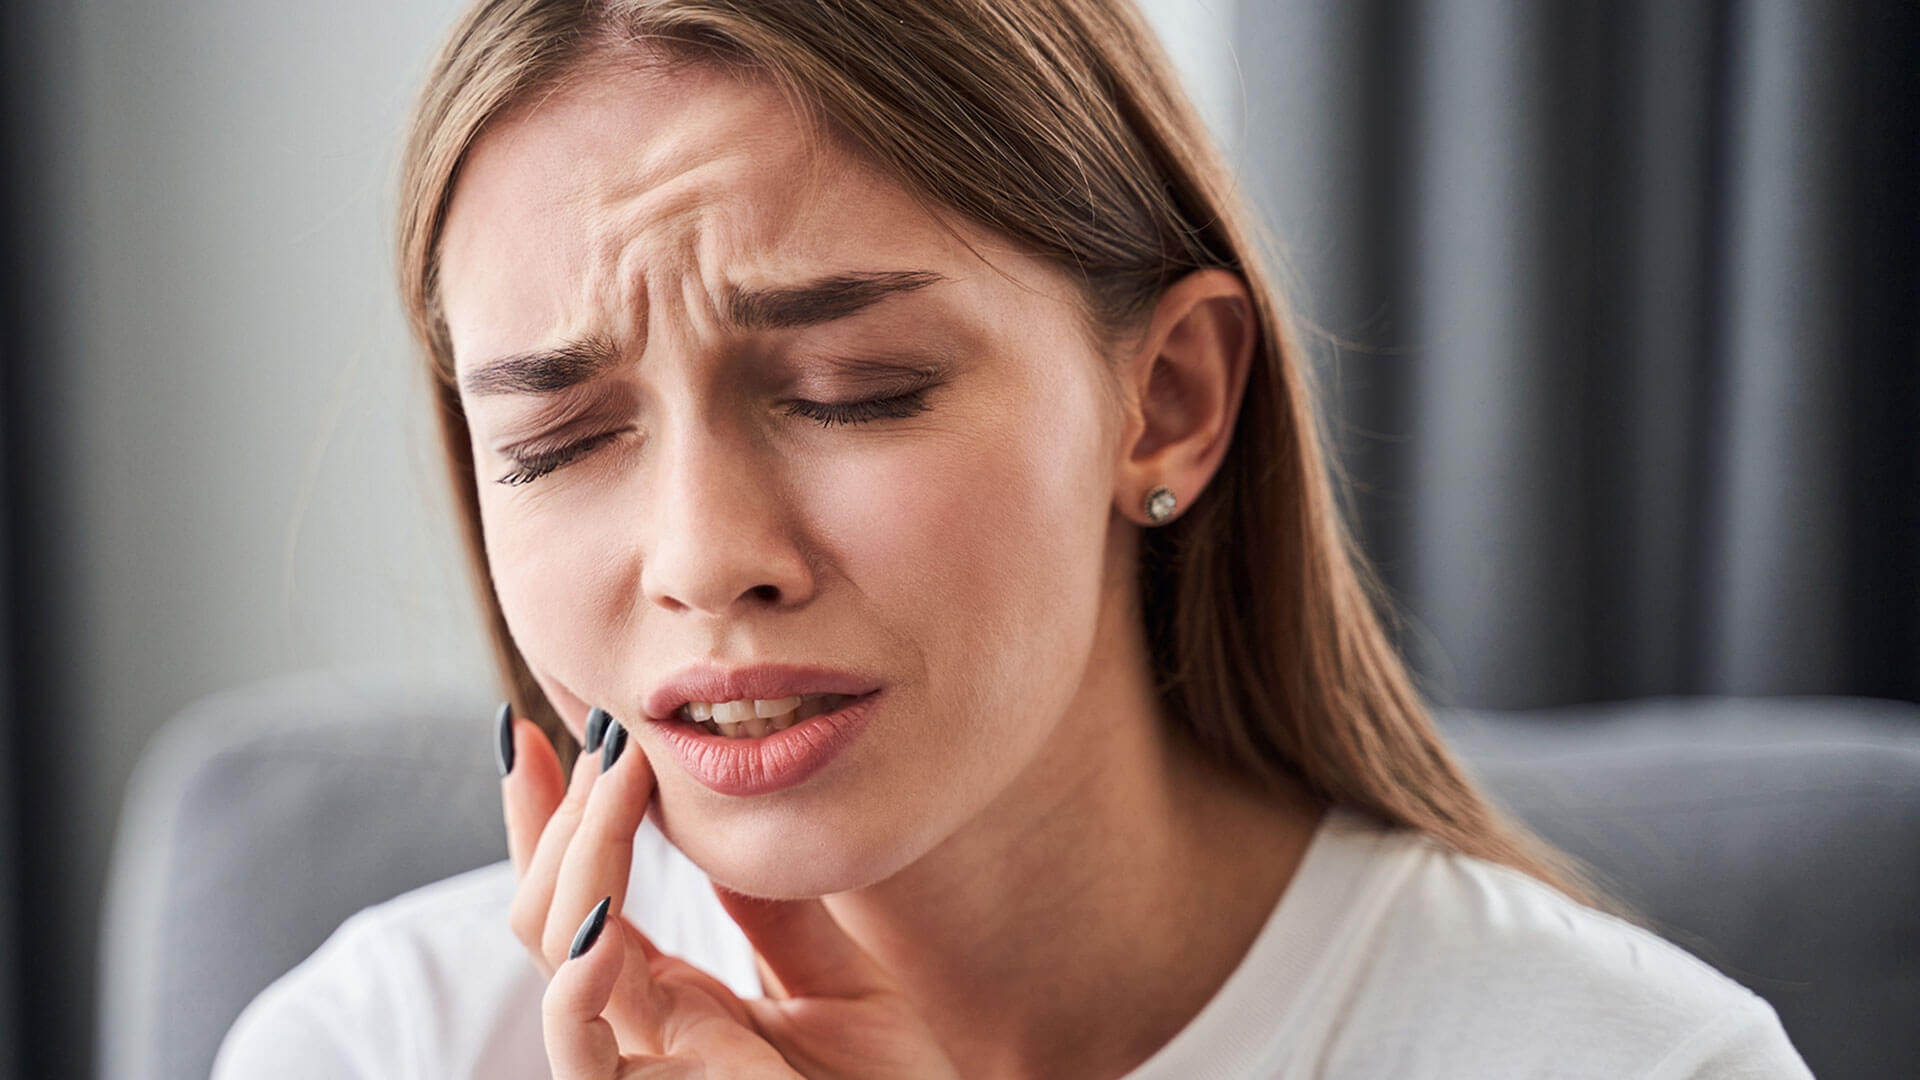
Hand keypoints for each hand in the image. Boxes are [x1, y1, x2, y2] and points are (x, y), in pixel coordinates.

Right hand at [498, 708, 960, 1078]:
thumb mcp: (845, 988)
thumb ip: (779, 919)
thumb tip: (727, 821)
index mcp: (680, 1007)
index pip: (590, 899)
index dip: (559, 816)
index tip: (549, 724)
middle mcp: (647, 1036)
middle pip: (549, 913)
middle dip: (550, 812)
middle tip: (588, 727)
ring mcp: (647, 1072)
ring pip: (553, 954)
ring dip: (574, 854)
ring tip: (614, 777)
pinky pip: (582, 1050)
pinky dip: (576, 980)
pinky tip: (602, 917)